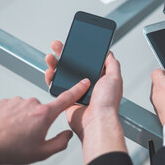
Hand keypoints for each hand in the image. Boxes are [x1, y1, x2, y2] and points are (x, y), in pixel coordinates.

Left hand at [0, 79, 89, 164]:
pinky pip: (17, 107)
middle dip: (41, 120)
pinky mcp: (7, 101)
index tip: (85, 83)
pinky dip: (15, 116)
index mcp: (44, 114)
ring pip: (30, 108)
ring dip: (27, 118)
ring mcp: (18, 101)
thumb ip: (61, 142)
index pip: (67, 98)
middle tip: (30, 134)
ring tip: (16, 132)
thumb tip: (68, 134)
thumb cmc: (10, 149)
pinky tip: (9, 126)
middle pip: (45, 110)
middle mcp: (33, 103)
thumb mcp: (42, 152)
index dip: (78, 90)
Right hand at [45, 41, 125, 164]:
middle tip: (57, 46)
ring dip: (56, 64)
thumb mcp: (115, 78)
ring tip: (51, 57)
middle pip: (74, 65)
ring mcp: (78, 91)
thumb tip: (109, 53)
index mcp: (101, 78)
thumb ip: (112, 64)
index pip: (89, 61)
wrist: (96, 122)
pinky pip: (57, 86)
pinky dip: (51, 78)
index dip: (81, 51)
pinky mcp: (68, 99)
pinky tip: (49, 71)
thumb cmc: (107, 104)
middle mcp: (90, 84)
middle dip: (65, 54)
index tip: (74, 43)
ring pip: (64, 74)